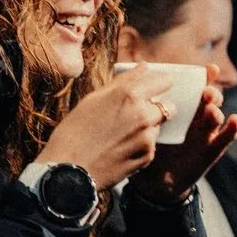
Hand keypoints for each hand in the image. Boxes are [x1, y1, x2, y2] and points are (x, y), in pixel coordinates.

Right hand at [37, 67, 175, 190]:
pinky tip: (120, 148)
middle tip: (136, 114)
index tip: (154, 88)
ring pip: (158, 126)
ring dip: (148, 127)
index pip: (165, 80)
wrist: (68, 170)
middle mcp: (143, 114)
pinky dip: (141, 145)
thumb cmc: (75, 131)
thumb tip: (144, 67)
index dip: (159, 84)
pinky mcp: (147, 156)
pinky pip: (151, 145)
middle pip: (168, 105)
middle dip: (155, 108)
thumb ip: (124, 81)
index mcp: (129, 94)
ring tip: (121, 135)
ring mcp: (147, 137)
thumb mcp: (94, 98)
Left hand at [129, 82, 236, 206]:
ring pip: (216, 115)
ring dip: (216, 109)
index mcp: (182, 107)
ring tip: (210, 109)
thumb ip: (140, 104)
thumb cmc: (146, 147)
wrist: (154, 182)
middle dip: (210, 92)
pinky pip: (226, 138)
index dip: (204, 77)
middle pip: (209, 98)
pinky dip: (232, 129)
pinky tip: (234, 120)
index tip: (208, 69)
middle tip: (205, 92)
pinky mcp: (212, 150)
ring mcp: (205, 133)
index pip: (196, 87)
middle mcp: (196, 117)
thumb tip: (133, 75)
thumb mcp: (141, 124)